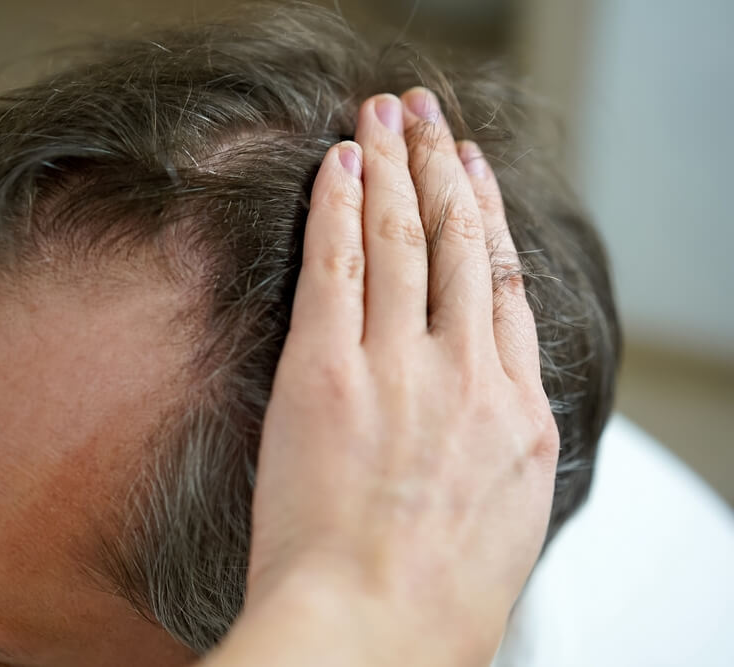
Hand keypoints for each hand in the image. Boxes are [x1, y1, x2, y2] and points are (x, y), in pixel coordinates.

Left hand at [205, 89, 558, 665]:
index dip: (488, 223)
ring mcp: (401, 369)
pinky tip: (338, 163)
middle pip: (459, 244)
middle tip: (429, 117)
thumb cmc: (430, 607)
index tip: (475, 181)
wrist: (368, 638)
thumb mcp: (502, 524)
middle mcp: (469, 378)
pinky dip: (339, 206)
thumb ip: (498, 452)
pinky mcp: (329, 373)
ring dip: (393, 164)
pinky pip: (338, 264)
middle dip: (441, 168)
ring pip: (403, 238)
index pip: (504, 289)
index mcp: (518, 418)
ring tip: (385, 114)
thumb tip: (485, 420)